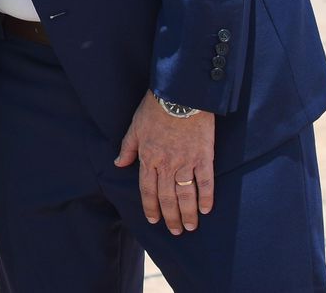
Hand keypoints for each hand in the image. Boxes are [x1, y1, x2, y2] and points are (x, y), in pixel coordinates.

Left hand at [112, 92, 215, 234]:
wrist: (180, 93)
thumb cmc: (155, 107)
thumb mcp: (135, 126)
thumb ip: (128, 147)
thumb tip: (119, 163)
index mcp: (149, 157)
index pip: (148, 190)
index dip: (151, 207)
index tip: (154, 220)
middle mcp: (166, 164)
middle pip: (167, 197)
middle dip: (171, 217)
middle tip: (175, 231)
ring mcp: (186, 161)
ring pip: (185, 194)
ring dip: (187, 213)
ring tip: (190, 227)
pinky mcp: (203, 156)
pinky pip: (205, 181)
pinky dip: (206, 197)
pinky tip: (206, 209)